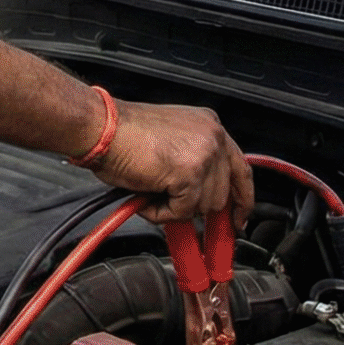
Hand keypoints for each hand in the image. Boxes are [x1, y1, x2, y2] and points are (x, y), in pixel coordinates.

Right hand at [87, 101, 253, 227]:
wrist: (101, 127)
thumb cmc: (122, 133)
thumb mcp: (171, 141)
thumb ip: (193, 162)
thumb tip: (201, 196)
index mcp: (209, 126)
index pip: (241, 169)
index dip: (242, 198)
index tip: (239, 218)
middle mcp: (212, 136)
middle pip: (222, 193)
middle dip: (197, 207)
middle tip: (173, 207)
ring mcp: (204, 154)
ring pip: (204, 206)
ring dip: (174, 208)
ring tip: (150, 192)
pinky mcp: (189, 173)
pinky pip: (182, 211)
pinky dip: (161, 212)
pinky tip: (145, 197)